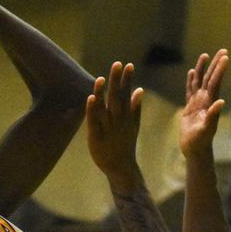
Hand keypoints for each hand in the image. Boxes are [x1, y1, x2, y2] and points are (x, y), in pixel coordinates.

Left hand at [86, 62, 143, 184]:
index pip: (127, 94)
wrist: (121, 168)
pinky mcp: (96, 137)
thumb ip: (135, 108)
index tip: (128, 65)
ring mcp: (107, 129)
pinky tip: (91, 98)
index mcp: (127, 117)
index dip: (127, 80)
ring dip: (103, 94)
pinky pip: (93, 122)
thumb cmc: (125, 145)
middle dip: (117, 81)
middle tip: (117, 64)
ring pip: (105, 109)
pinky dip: (92, 110)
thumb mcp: (133, 126)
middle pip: (116, 98)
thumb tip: (139, 90)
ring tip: (101, 78)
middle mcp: (118, 121)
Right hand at [178, 49, 227, 157]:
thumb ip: (213, 115)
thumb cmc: (200, 141)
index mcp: (209, 103)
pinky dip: (191, 81)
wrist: (194, 149)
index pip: (215, 82)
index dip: (220, 69)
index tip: (225, 56)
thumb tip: (221, 102)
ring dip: (203, 69)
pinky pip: (190, 91)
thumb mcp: (206, 129)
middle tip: (223, 50)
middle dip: (216, 64)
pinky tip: (192, 73)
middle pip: (210, 78)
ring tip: (205, 55)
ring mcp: (198, 103)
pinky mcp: (190, 108)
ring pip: (200, 82)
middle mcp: (205, 100)